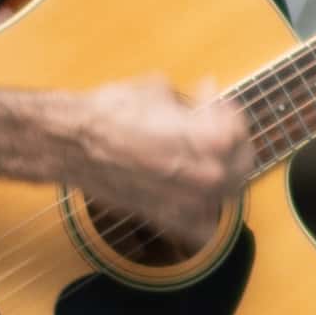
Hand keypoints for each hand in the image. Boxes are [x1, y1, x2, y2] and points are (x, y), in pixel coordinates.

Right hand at [68, 76, 252, 249]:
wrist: (73, 143)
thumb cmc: (111, 111)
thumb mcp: (159, 90)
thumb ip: (190, 100)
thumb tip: (203, 98)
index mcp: (208, 140)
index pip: (237, 126)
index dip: (223, 106)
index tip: (208, 95)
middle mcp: (205, 176)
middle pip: (242, 163)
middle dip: (232, 139)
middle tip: (215, 123)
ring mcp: (187, 203)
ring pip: (226, 193)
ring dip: (222, 170)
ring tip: (205, 153)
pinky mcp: (165, 218)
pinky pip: (200, 225)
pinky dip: (204, 211)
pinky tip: (193, 192)